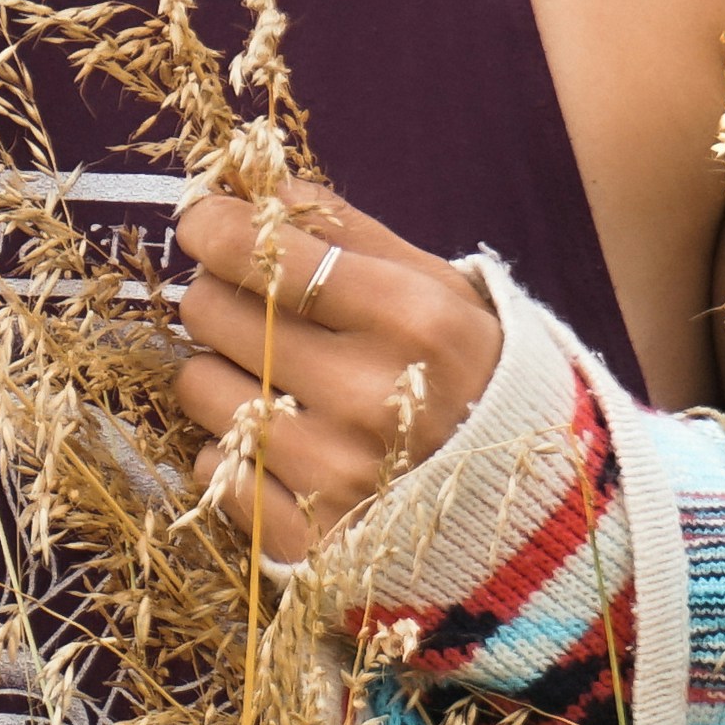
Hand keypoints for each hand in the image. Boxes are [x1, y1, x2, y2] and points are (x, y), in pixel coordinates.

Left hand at [169, 181, 504, 567]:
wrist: (525, 516)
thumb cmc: (471, 380)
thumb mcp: (438, 290)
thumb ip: (348, 230)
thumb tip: (256, 186)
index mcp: (410, 319)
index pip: (263, 251)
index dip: (214, 227)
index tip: (206, 224)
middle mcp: (367, 395)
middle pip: (212, 311)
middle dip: (223, 300)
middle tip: (257, 313)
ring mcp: (331, 474)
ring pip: (199, 385)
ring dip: (224, 376)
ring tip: (279, 387)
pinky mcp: (300, 538)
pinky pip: (209, 465)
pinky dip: (233, 454)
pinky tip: (289, 450)